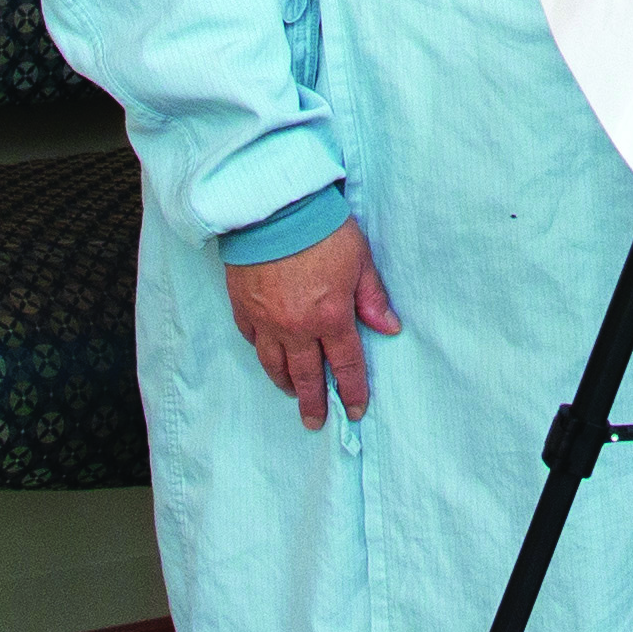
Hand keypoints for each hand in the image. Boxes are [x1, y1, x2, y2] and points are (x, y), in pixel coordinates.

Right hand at [224, 221, 399, 429]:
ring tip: (292, 394)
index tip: (354, 410)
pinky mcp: (243, 308)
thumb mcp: (360, 260)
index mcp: (331, 317)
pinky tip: (268, 357)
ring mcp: (267, 321)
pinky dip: (262, 353)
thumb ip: (372, 298)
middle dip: (314, 403)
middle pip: (307, 376)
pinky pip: (252, 341)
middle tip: (316, 422)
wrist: (273, 209)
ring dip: (286, 383)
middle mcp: (297, 328)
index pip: (346, 365)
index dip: (352, 391)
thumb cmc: (322, 228)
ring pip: (275, 365)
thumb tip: (389, 328)